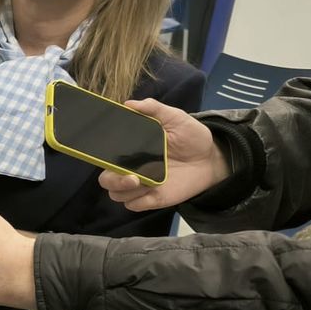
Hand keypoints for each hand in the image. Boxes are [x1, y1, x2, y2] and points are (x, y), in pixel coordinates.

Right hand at [97, 99, 228, 211]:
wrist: (211, 158)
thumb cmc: (191, 136)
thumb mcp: (175, 117)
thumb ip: (154, 109)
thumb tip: (129, 104)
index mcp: (131, 148)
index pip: (104, 154)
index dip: (99, 156)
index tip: (108, 155)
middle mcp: (131, 167)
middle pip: (105, 179)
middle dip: (113, 180)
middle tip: (132, 177)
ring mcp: (141, 184)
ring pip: (116, 194)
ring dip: (126, 191)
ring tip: (146, 182)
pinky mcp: (152, 198)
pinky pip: (133, 205)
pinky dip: (138, 200)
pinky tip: (153, 191)